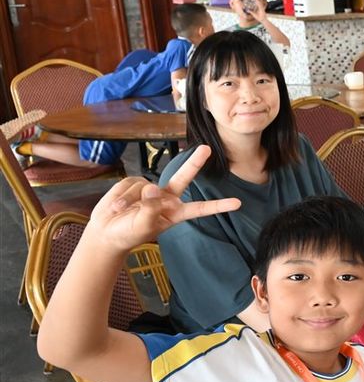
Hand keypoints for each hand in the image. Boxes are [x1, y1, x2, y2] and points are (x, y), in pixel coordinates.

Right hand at [89, 146, 239, 250]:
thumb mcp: (143, 226)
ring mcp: (151, 189)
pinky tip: (117, 206)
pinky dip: (121, 197)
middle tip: (206, 148)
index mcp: (175, 212)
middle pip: (184, 177)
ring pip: (145, 187)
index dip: (218, 206)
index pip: (200, 208)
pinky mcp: (135, 183)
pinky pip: (130, 185)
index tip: (238, 203)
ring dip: (130, 201)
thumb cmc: (129, 233)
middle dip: (194, 162)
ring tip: (122, 213)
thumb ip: (150, 208)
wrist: (107, 231)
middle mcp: (167, 198)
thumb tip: (152, 188)